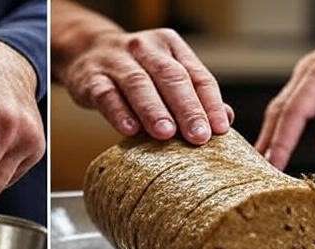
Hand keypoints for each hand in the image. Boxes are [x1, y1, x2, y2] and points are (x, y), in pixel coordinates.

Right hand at [52, 2, 230, 144]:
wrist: (87, 53)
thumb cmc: (139, 73)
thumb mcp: (167, 76)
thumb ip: (195, 96)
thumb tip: (226, 120)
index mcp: (171, 46)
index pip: (196, 76)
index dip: (210, 103)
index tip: (220, 130)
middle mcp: (145, 48)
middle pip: (171, 77)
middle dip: (187, 108)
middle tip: (199, 136)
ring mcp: (116, 60)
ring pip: (138, 83)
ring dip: (154, 110)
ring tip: (166, 134)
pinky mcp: (91, 77)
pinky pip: (107, 94)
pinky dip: (119, 112)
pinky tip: (130, 130)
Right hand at [256, 0, 314, 169]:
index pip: (292, 114)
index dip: (280, 143)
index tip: (272, 167)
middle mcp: (308, 74)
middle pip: (278, 112)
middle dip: (267, 142)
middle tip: (257, 173)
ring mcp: (309, 76)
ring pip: (281, 109)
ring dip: (271, 135)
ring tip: (263, 164)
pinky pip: (291, 106)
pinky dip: (282, 126)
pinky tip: (279, 141)